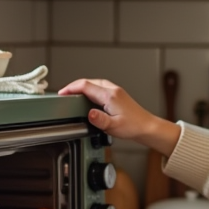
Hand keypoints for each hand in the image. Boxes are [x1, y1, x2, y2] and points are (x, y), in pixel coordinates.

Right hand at [58, 78, 180, 154]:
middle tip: (64, 94)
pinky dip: (90, 89)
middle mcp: (112, 90)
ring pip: (94, 83)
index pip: (85, 86)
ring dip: (82, 86)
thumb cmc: (133, 126)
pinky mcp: (118, 95)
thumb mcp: (114, 126)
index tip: (61, 94)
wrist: (147, 127)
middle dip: (74, 86)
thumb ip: (100, 120)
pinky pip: (100, 87)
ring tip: (73, 94)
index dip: (71, 88)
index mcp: (110, 95)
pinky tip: (88, 96)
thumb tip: (90, 114)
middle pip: (89, 81)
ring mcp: (116, 91)